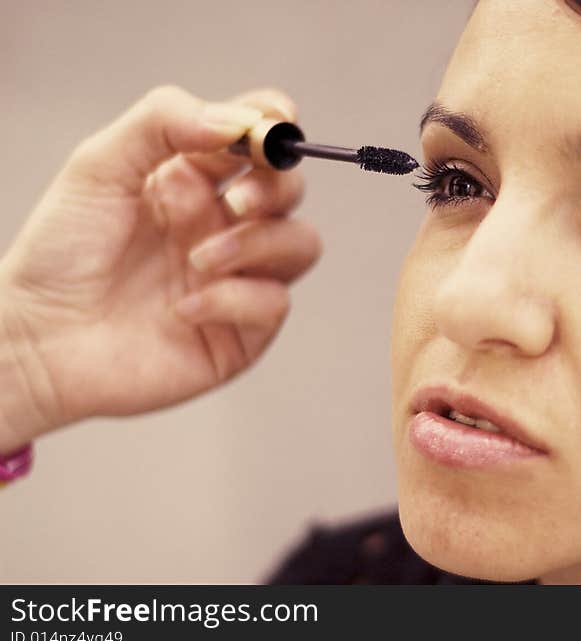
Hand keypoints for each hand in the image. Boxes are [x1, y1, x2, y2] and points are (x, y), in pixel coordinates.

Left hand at [0, 86, 321, 448]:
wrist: (42, 343)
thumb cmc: (60, 258)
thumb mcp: (98, 167)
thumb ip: (164, 122)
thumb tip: (238, 119)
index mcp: (193, 179)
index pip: (258, 137)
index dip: (276, 125)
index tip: (270, 127)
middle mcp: (222, 224)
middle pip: (291, 189)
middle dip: (275, 189)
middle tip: (234, 203)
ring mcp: (236, 277)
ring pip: (301, 244)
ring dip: (258, 245)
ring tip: (199, 261)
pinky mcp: (242, 330)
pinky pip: (274, 304)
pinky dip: (234, 300)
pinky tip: (183, 310)